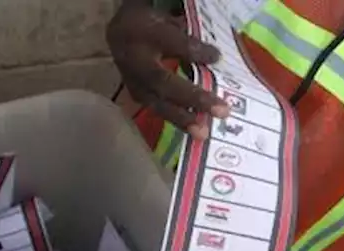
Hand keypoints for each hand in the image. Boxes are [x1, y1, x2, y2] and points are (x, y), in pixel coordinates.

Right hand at [107, 1, 228, 138]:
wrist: (122, 34)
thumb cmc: (154, 27)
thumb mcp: (171, 24)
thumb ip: (189, 39)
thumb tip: (216, 58)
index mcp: (143, 33)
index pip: (170, 42)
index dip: (193, 51)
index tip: (217, 57)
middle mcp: (134, 60)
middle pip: (163, 82)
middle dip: (193, 97)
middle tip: (221, 111)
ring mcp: (133, 81)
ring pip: (157, 103)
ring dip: (182, 118)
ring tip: (203, 132)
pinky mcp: (136, 96)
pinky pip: (158, 110)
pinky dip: (177, 120)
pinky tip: (196, 130)